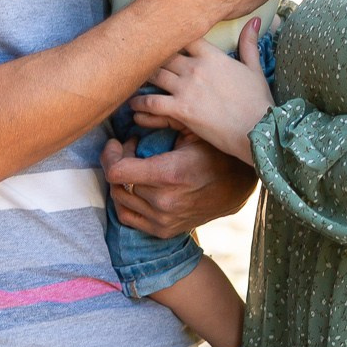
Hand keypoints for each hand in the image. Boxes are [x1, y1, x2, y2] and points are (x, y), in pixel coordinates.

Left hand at [101, 132, 257, 237]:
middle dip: (119, 161)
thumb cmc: (213, 152)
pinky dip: (125, 200)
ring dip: (121, 180)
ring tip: (137, 166)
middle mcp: (164, 202)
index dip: (110, 154)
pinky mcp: (163, 231)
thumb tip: (133, 116)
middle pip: (118, 183)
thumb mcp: (191, 129)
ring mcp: (163, 220)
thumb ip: (162, 119)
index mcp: (170, 174)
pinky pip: (126, 216)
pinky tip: (136, 185)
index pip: (117, 172)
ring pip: (120, 199)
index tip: (116, 142)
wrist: (236, 187)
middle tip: (133, 148)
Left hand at [132, 19, 273, 163]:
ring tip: (130, 79)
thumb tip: (254, 19)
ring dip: (142, 77)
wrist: (258, 129)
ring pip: (154, 74)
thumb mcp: (255, 68)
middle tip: (137, 58)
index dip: (170, 36)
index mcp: (212, 55)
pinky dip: (139, 103)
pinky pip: (151, 102)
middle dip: (151, 55)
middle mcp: (196, 67)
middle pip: (163, 53)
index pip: (183, 35)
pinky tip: (132, 105)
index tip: (160, 37)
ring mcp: (186, 87)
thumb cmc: (258, 101)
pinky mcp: (181, 109)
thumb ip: (249, 43)